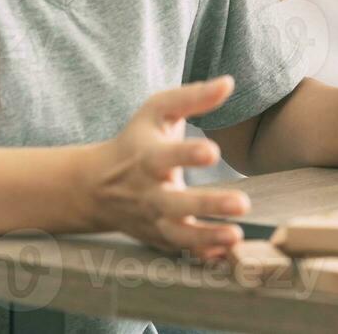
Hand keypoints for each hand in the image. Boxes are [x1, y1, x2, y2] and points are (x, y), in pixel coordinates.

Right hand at [74, 77, 250, 259]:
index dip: (188, 154)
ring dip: (207, 238)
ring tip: (236, 235)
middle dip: (208, 204)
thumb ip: (192, 97)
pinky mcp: (159, 237)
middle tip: (241, 202)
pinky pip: (180, 251)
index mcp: (148, 157)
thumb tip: (229, 83)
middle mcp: (149, 192)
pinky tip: (225, 253)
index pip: (166, 156)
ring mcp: (153, 219)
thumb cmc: (136, 140)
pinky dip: (201, 255)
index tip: (212, 152)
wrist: (95, 186)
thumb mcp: (156, 111)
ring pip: (178, 234)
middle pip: (176, 203)